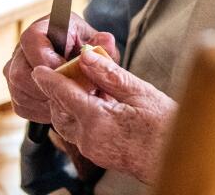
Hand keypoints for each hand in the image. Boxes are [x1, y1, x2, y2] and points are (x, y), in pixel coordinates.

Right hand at [3, 12, 118, 123]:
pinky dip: (42, 111)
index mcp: (42, 28)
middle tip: (71, 94)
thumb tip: (105, 40)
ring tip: (70, 102)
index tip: (68, 73)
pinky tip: (61, 108)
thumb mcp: (100, 45)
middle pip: (19, 72)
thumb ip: (103, 44)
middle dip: (46, 87)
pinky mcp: (16, 90)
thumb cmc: (90, 51)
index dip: (47, 60)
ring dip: (45, 101)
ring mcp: (14, 70)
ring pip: (19, 92)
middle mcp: (22, 49)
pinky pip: (22, 106)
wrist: (83, 64)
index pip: (31, 40)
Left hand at [33, 48, 174, 183]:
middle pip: (60, 111)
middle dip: (59, 91)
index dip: (50, 80)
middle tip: (66, 72)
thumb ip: (110, 75)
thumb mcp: (140, 92)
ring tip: (83, 86)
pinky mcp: (98, 153)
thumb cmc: (165, 126)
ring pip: (67, 123)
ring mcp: (92, 149)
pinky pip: (79, 131)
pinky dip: (80, 115)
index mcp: (97, 120)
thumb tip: (87, 56)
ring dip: (68, 104)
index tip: (39, 70)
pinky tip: (96, 103)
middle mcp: (88, 138)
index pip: (64, 95)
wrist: (176, 158)